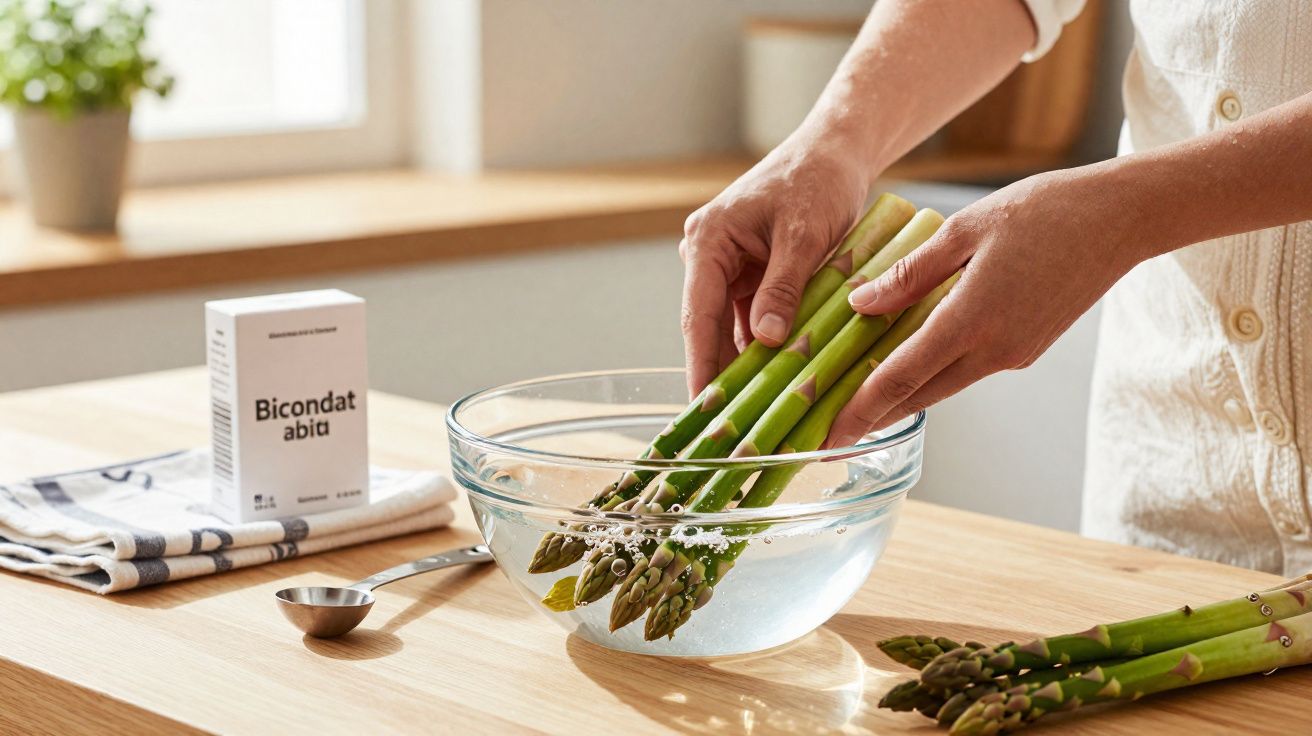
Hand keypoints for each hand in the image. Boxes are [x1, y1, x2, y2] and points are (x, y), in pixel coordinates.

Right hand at [680, 135, 871, 395]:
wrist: (836, 152)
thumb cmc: (818, 181)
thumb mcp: (804, 236)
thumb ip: (783, 289)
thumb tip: (767, 342)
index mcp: (708, 242)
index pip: (698, 315)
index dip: (700, 364)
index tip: (702, 407)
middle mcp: (710, 257)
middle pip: (711, 328)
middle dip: (724, 374)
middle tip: (731, 427)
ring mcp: (730, 269)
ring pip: (734, 329)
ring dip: (749, 366)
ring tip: (758, 414)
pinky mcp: (753, 277)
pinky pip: (756, 321)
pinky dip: (769, 348)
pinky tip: (780, 381)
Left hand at [825, 168, 1142, 447]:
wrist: (1120, 219)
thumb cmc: (1043, 212)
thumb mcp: (965, 230)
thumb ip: (910, 273)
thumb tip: (860, 304)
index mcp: (972, 320)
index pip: (901, 378)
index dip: (859, 409)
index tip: (828, 435)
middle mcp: (995, 350)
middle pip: (920, 395)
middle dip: (872, 417)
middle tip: (830, 432)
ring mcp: (1015, 354)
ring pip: (944, 384)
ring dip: (903, 395)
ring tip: (858, 399)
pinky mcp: (1027, 348)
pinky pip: (968, 367)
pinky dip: (933, 370)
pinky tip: (908, 359)